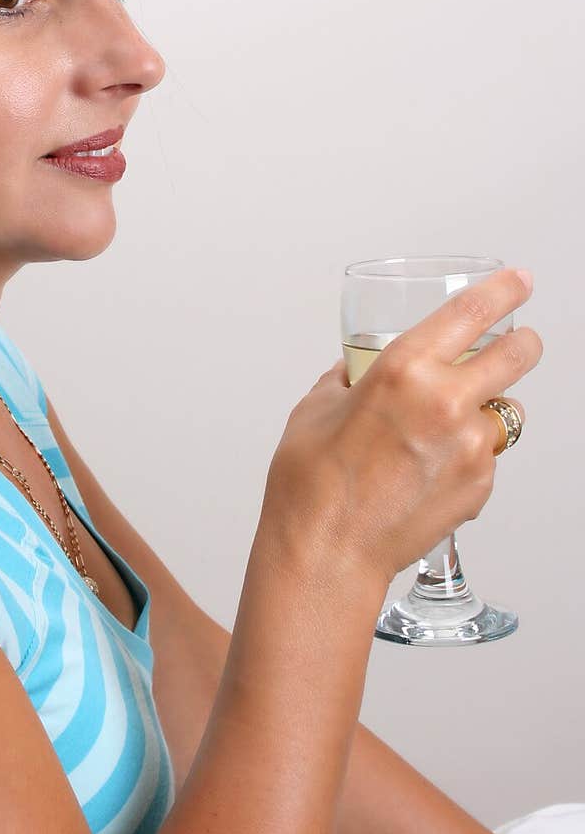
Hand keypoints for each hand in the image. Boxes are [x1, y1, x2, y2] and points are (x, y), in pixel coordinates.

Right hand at [258, 267, 541, 583]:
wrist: (326, 553)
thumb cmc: (311, 485)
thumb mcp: (317, 408)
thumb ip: (348, 380)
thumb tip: (357, 371)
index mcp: (403, 369)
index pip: (474, 312)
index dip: (505, 290)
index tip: (520, 281)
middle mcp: (446, 402)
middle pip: (519, 355)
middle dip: (523, 343)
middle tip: (517, 343)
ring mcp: (470, 447)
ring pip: (504, 413)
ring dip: (485, 411)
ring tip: (443, 432)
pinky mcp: (480, 486)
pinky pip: (487, 457)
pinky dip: (468, 457)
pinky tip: (427, 472)